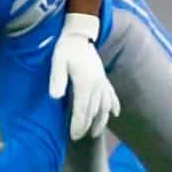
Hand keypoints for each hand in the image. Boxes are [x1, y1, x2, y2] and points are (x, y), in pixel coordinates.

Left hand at [49, 13, 117, 139]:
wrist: (78, 34)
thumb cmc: (65, 48)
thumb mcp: (57, 61)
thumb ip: (57, 79)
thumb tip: (55, 97)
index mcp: (85, 83)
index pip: (83, 110)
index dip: (78, 125)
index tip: (73, 136)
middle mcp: (97, 85)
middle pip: (94, 111)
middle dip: (87, 126)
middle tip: (78, 137)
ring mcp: (102, 82)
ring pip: (104, 106)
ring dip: (101, 120)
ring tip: (95, 133)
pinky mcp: (103, 78)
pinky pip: (112, 95)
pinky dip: (114, 105)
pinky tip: (115, 113)